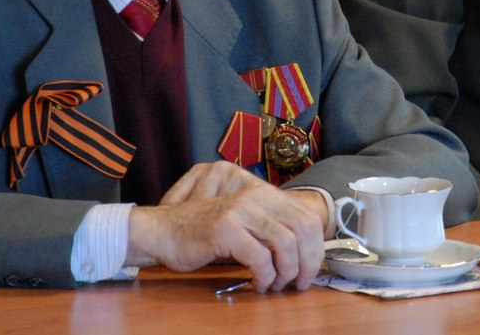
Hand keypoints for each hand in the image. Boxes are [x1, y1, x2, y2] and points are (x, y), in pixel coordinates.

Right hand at [126, 163, 326, 291]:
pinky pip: (259, 258)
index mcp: (265, 194)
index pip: (307, 218)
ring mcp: (240, 211)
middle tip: (298, 284)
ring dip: (286, 272)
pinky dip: (264, 277)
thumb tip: (303, 255)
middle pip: (303, 230)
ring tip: (275, 286)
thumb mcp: (244, 223)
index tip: (310, 271)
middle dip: (307, 263)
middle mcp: (256, 197)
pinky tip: (257, 285)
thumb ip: (270, 229)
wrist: (164, 230)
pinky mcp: (226, 229)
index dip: (315, 248)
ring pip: (285, 244)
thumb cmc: (205, 233)